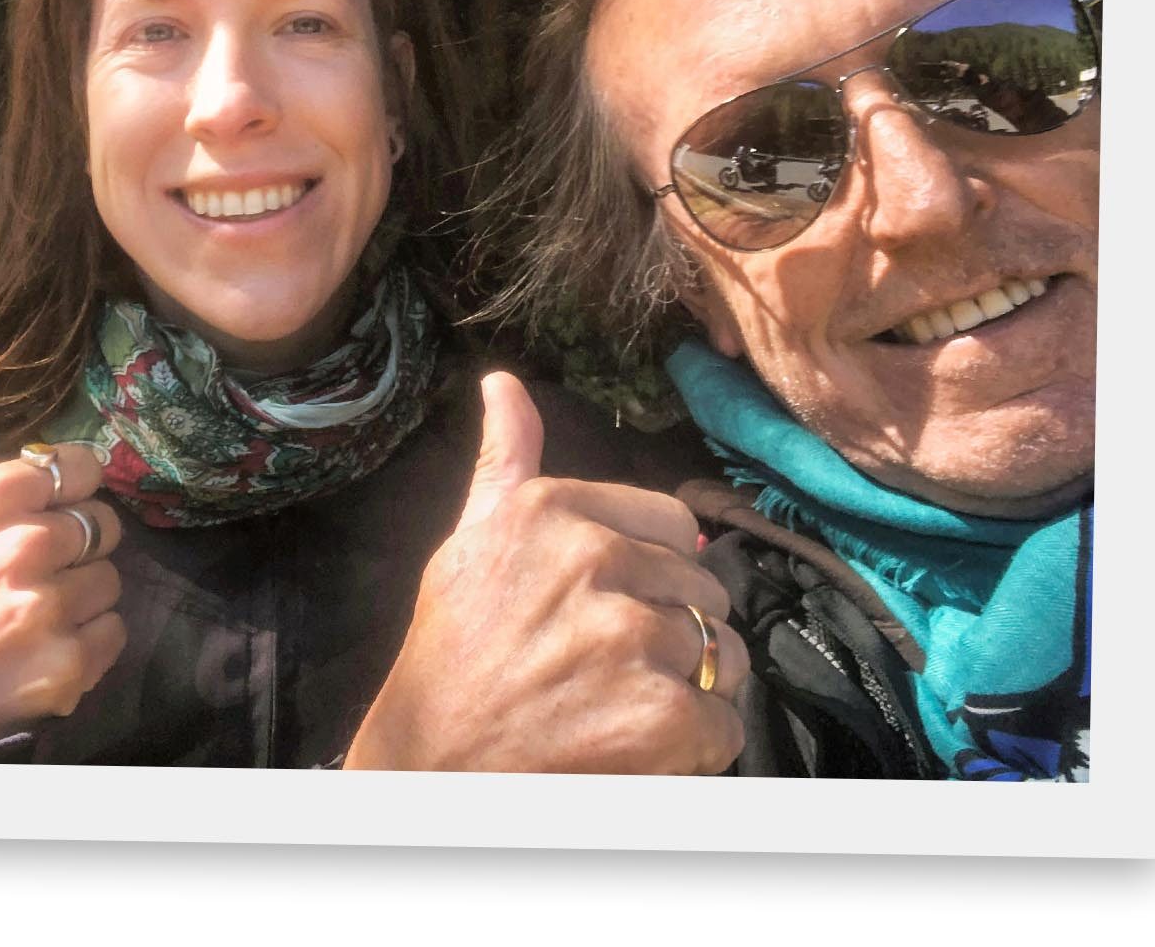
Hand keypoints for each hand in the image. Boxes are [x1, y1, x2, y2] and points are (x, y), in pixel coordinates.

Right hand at [0, 339, 127, 737]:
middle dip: (73, 547)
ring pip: (110, 580)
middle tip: (25, 573)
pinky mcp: (64, 666)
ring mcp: (44, 609)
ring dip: (81, 597)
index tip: (37, 514)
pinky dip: (89, 645)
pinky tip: (43, 648)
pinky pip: (114, 633)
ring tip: (30, 612)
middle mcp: (21, 550)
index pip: (78, 469)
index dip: (65, 494)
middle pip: (102, 525)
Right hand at [344, 372, 747, 773]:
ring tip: (626, 710)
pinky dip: (696, 750)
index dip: (655, 571)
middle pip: (701, 587)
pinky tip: (641, 754)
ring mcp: (628, 636)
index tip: (615, 605)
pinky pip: (724, 722)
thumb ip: (505, 461)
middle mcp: (594, 559)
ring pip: (721, 653)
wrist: (429, 773)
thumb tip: (502, 380)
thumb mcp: (468, 543)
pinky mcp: (658, 714)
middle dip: (675, 631)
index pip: (672, 524)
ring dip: (692, 689)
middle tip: (612, 670)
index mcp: (552, 509)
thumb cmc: (451, 657)